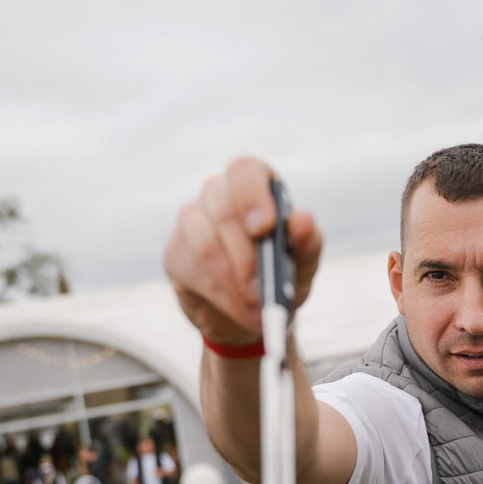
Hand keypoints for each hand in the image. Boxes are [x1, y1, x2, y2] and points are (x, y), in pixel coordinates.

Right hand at [163, 157, 322, 345]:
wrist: (256, 312)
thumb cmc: (282, 277)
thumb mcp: (303, 264)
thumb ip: (307, 242)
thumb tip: (302, 220)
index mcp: (255, 185)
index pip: (244, 171)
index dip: (251, 196)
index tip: (262, 228)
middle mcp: (218, 194)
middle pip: (223, 211)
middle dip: (246, 258)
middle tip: (263, 292)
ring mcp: (191, 221)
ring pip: (205, 244)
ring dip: (234, 283)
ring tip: (257, 309)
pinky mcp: (175, 253)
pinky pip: (191, 270)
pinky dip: (221, 296)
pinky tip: (239, 309)